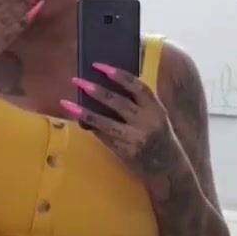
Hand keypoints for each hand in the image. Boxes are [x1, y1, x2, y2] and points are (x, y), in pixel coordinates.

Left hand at [61, 64, 174, 184]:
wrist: (169, 169)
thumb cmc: (159, 138)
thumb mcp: (155, 118)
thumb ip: (137, 105)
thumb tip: (104, 91)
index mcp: (156, 109)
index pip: (137, 87)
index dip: (119, 75)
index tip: (99, 66)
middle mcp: (147, 122)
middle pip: (118, 102)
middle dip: (96, 90)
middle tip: (77, 80)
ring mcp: (136, 138)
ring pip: (106, 122)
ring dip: (85, 112)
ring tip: (66, 103)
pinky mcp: (126, 152)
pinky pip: (105, 137)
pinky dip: (92, 128)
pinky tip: (79, 120)